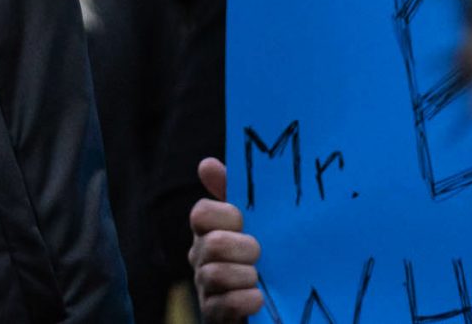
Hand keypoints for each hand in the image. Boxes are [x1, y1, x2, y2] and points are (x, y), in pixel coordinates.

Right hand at [190, 157, 265, 320]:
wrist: (271, 307)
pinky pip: (222, 306)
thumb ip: (233, 194)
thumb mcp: (253, 224)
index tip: (244, 221)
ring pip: (213, 274)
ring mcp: (205, 288)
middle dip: (241, 248)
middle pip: (211, 244)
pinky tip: (258, 299)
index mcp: (209, 231)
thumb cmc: (260, 257)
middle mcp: (200, 257)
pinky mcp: (214, 315)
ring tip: (260, 279)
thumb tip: (205, 163)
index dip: (224, 215)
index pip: (201, 213)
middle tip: (259, 253)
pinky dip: (243, 301)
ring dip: (244, 276)